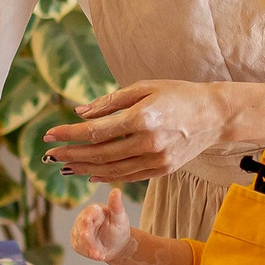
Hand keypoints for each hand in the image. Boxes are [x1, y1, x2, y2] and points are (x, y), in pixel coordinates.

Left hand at [42, 81, 229, 182]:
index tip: (49, 134)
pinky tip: (90, 174)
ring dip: (83, 169)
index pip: (95, 131)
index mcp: (142, 118)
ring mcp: (156, 159)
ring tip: (64, 166)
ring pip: (111, 169)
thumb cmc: (178, 94)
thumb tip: (80, 112)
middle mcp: (148, 142)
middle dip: (70, 154)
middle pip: (99, 154)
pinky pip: (128, 176)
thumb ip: (111, 101)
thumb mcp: (144, 87)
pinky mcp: (162, 169)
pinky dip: (106, 176)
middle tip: (49, 154)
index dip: (68, 134)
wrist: (215, 114)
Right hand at [68, 189, 134, 264]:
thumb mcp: (120, 218)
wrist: (117, 246)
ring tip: (99, 255)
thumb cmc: (118, 228)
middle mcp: (84, 219)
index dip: (88, 216)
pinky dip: (89, 252)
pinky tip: (98, 256)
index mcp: (94, 210)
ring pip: (80, 239)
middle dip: (85, 233)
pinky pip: (81, 248)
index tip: (87, 220)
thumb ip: (116, 206)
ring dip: (89, 247)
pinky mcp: (77, 243)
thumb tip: (116, 190)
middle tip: (86, 237)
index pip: (89, 212)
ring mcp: (79, 231)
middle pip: (82, 226)